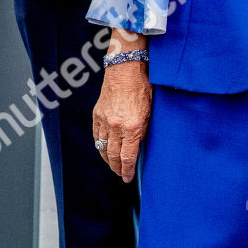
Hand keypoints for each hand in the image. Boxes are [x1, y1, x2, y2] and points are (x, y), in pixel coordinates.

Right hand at [92, 59, 150, 182]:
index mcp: (132, 127)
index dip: (127, 171)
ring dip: (107, 159)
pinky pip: (96, 135)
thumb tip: (138, 146)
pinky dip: (99, 144)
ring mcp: (104, 120)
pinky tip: (104, 149)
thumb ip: (143, 132)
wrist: (125, 69)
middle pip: (113, 155)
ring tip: (112, 165)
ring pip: (102, 147)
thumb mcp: (150, 113)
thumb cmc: (142, 88)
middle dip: (117, 168)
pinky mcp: (97, 114)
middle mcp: (116, 126)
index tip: (127, 178)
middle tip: (120, 174)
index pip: (128, 157)